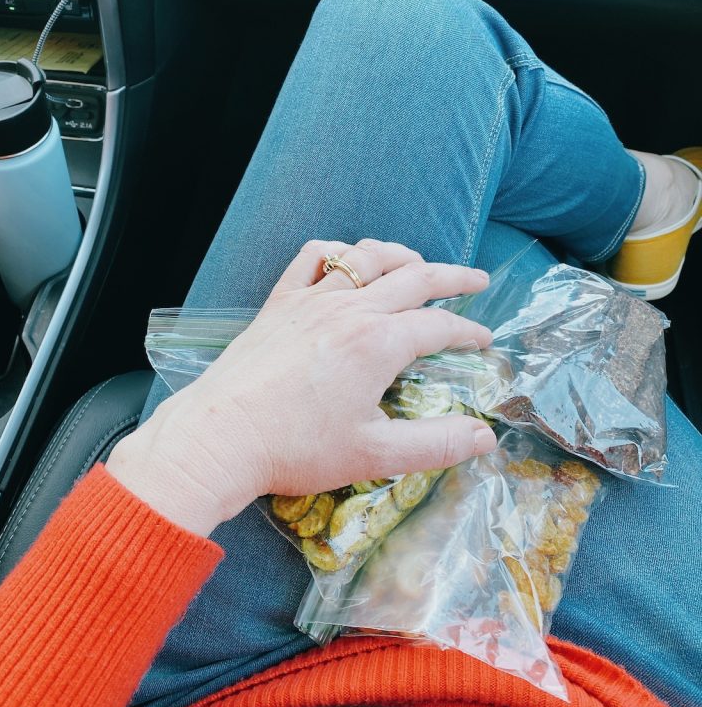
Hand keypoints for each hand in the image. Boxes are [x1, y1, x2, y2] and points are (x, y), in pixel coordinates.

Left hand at [106, 239, 495, 534]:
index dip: (468, 332)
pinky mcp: (279, 304)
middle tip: (477, 280)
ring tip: (417, 263)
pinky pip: (311, 258)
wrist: (222, 436)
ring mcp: (311, 300)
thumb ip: (435, 445)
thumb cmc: (296, 447)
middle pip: (413, 278)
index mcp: (379, 344)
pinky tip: (344, 261)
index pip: (439, 327)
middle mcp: (350, 310)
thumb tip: (484, 437)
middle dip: (452, 277)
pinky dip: (336, 251)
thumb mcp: (375, 454)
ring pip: (365, 258)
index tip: (483, 340)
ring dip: (399, 255)